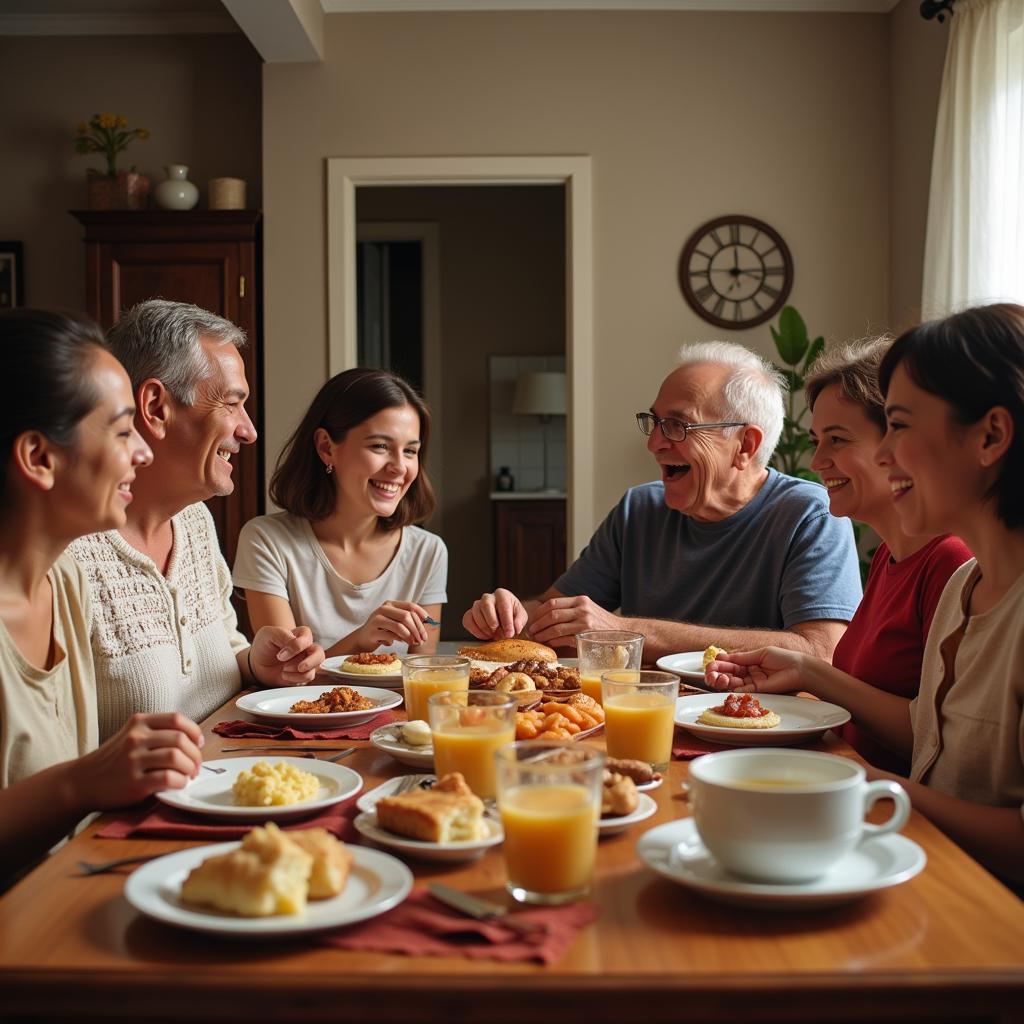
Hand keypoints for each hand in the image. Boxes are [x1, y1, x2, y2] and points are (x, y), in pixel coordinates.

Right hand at [71, 712, 202, 810]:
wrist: (82, 782)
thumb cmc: (113, 760)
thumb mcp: (131, 735)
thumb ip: (156, 732)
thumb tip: (194, 740)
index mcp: (139, 722)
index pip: (177, 719)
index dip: (194, 731)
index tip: (198, 743)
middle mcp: (136, 738)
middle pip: (181, 739)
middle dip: (195, 754)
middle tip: (196, 766)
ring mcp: (133, 760)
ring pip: (176, 757)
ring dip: (190, 768)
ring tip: (189, 775)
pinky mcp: (134, 783)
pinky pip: (168, 778)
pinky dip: (180, 782)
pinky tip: (178, 785)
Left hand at [250, 625, 324, 684]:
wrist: (257, 664)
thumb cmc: (264, 646)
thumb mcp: (268, 634)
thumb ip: (283, 634)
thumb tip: (295, 646)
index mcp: (300, 634)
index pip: (307, 638)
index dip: (296, 647)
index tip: (280, 655)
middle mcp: (306, 648)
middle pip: (319, 653)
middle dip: (310, 662)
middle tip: (299, 667)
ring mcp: (306, 662)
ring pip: (315, 668)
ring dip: (298, 672)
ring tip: (284, 670)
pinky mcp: (303, 675)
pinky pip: (307, 678)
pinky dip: (295, 678)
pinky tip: (284, 675)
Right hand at [352, 601, 430, 650]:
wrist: (363, 638)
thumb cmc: (382, 630)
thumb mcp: (395, 622)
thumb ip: (408, 621)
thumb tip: (426, 626)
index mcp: (390, 604)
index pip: (410, 606)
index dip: (421, 613)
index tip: (429, 621)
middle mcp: (383, 609)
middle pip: (406, 616)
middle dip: (417, 629)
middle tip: (422, 639)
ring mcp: (376, 619)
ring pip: (400, 626)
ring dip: (410, 636)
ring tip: (414, 642)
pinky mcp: (373, 631)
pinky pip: (391, 636)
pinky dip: (400, 640)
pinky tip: (402, 642)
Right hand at [462, 589, 527, 639]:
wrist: (505, 621)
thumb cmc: (513, 617)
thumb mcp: (521, 618)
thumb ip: (519, 621)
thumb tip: (515, 626)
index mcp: (502, 594)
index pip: (503, 605)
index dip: (506, 620)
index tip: (510, 633)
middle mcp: (488, 597)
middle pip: (486, 605)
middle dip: (492, 621)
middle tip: (499, 633)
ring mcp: (477, 605)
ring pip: (476, 613)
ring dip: (485, 627)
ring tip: (494, 635)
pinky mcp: (469, 614)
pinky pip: (467, 621)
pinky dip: (475, 631)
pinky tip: (485, 635)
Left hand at [527, 595, 621, 648]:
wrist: (623, 632)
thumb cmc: (602, 624)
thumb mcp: (588, 610)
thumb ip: (571, 610)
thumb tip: (547, 618)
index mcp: (580, 600)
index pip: (553, 603)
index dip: (539, 612)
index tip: (533, 620)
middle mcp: (582, 609)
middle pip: (551, 614)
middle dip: (537, 623)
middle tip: (531, 631)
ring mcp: (584, 622)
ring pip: (555, 627)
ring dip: (542, 634)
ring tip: (536, 638)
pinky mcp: (585, 636)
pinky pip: (563, 638)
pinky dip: (553, 642)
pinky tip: (549, 644)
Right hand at [704, 647, 806, 692]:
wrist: (800, 669)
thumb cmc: (784, 658)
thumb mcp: (760, 654)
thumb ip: (742, 657)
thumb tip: (723, 657)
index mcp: (749, 663)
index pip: (730, 664)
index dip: (719, 664)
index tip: (710, 663)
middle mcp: (749, 674)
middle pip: (728, 674)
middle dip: (717, 673)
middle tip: (708, 673)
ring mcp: (753, 683)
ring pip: (733, 683)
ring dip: (722, 680)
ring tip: (714, 677)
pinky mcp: (758, 691)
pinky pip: (743, 690)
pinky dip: (733, 687)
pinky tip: (726, 682)